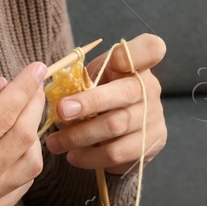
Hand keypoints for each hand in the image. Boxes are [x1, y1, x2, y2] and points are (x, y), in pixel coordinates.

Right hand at [0, 61, 47, 205]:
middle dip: (34, 105)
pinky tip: (13, 143)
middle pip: (23, 138)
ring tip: (21, 114)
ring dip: (33, 134)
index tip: (36, 68)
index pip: (3, 116)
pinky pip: (22, 184)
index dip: (24, 89)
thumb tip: (0, 86)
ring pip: (31, 163)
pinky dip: (25, 158)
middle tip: (34, 84)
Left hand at [44, 34, 167, 174]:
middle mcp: (151, 88)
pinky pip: (118, 153)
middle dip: (88, 102)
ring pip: (115, 127)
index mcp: (137, 64)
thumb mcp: (89, 79)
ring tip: (55, 144)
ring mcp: (155, 117)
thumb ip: (79, 79)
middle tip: (60, 111)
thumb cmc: (95, 94)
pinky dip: (91, 157)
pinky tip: (74, 156)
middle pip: (124, 93)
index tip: (116, 61)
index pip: (150, 48)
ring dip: (79, 136)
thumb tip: (51, 92)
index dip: (135, 54)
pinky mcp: (152, 143)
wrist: (117, 131)